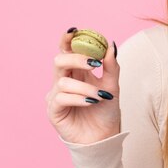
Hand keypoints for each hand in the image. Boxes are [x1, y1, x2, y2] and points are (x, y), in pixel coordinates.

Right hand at [46, 28, 120, 143]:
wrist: (105, 137)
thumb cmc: (106, 111)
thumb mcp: (113, 86)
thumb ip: (111, 67)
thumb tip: (111, 45)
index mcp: (77, 71)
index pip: (67, 50)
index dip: (67, 39)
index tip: (75, 30)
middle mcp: (64, 80)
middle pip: (59, 59)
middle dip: (77, 58)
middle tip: (94, 63)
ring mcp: (56, 95)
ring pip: (63, 80)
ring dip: (85, 87)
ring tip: (101, 96)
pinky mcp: (53, 111)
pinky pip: (61, 97)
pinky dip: (79, 98)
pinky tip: (91, 102)